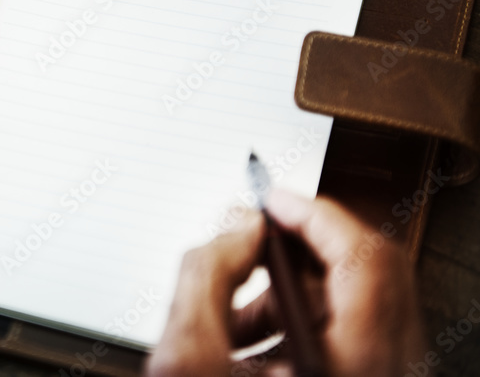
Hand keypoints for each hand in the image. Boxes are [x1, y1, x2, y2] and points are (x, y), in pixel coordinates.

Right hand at [146, 191, 425, 375]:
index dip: (314, 214)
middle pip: (372, 277)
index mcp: (351, 369)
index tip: (273, 199)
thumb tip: (236, 227)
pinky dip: (304, 322)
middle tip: (259, 233)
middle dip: (305, 246)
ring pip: (363, 307)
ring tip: (240, 302)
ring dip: (298, 288)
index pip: (363, 260)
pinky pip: (354, 338)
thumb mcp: (186, 359)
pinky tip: (252, 337)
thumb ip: (205, 275)